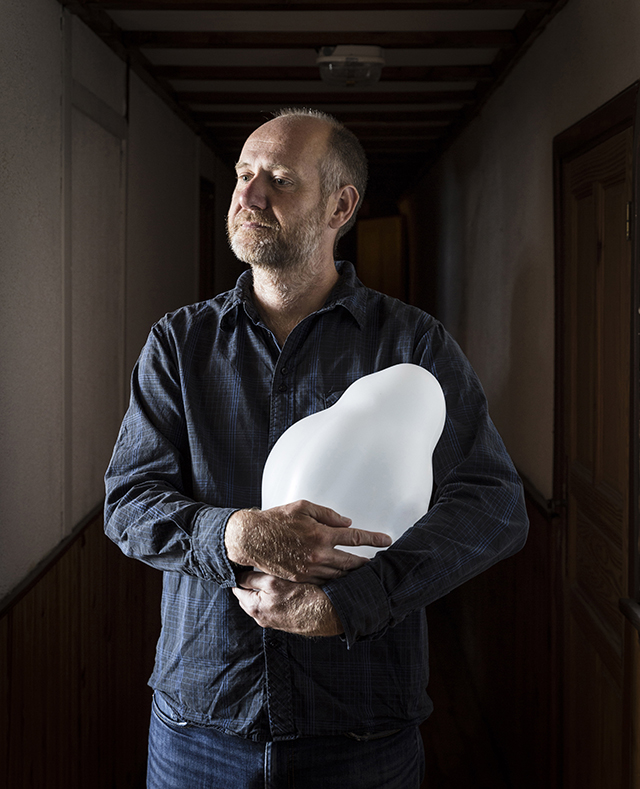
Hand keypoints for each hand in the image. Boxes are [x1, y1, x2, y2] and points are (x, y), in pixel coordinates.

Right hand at [224, 499, 390, 583]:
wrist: (252, 539)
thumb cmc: (276, 520)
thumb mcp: (303, 508)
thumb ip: (327, 515)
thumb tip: (347, 522)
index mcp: (321, 534)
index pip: (354, 537)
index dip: (373, 538)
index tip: (386, 540)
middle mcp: (318, 554)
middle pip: (351, 561)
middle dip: (367, 563)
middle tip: (379, 564)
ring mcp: (310, 569)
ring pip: (339, 574)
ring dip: (353, 574)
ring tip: (365, 572)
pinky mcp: (301, 578)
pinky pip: (325, 581)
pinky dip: (336, 580)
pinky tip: (343, 579)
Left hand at [232, 570, 342, 636]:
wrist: (327, 614)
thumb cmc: (303, 598)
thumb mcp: (274, 582)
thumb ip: (253, 578)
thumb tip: (238, 575)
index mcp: (254, 607)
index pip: (237, 587)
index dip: (239, 572)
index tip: (243, 562)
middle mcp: (260, 617)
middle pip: (247, 594)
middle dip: (249, 581)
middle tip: (258, 565)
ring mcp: (271, 620)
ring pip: (260, 598)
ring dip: (262, 588)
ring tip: (273, 574)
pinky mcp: (282, 619)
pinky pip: (271, 604)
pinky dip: (272, 595)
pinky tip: (283, 585)